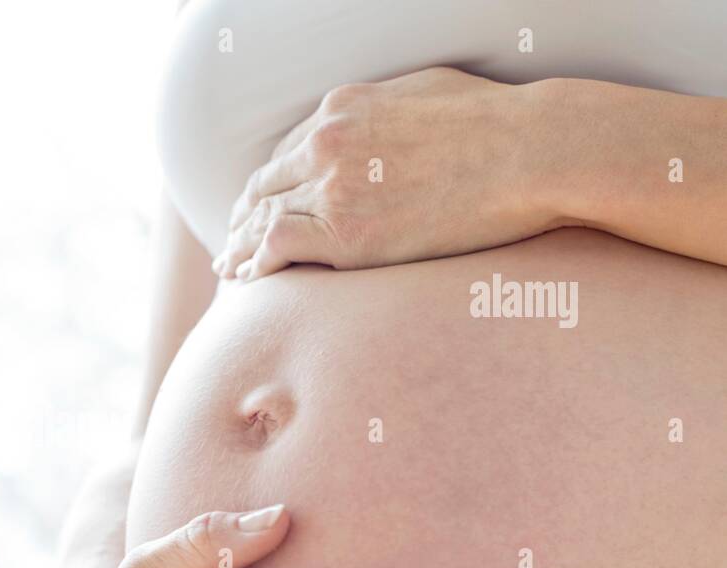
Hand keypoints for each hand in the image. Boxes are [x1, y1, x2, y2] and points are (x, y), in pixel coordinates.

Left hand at [214, 67, 562, 279]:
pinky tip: (250, 281)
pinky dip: (257, 264)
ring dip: (242, 246)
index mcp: (342, 108)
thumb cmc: (498, 121)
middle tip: (232, 242)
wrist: (530, 151)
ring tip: (231, 269)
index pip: (285, 153)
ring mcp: (334, 187)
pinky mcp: (347, 232)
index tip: (257, 206)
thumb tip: (376, 127)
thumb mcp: (427, 92)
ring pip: (263, 219)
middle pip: (266, 187)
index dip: (266, 185)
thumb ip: (383, 112)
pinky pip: (278, 248)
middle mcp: (326, 143)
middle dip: (244, 217)